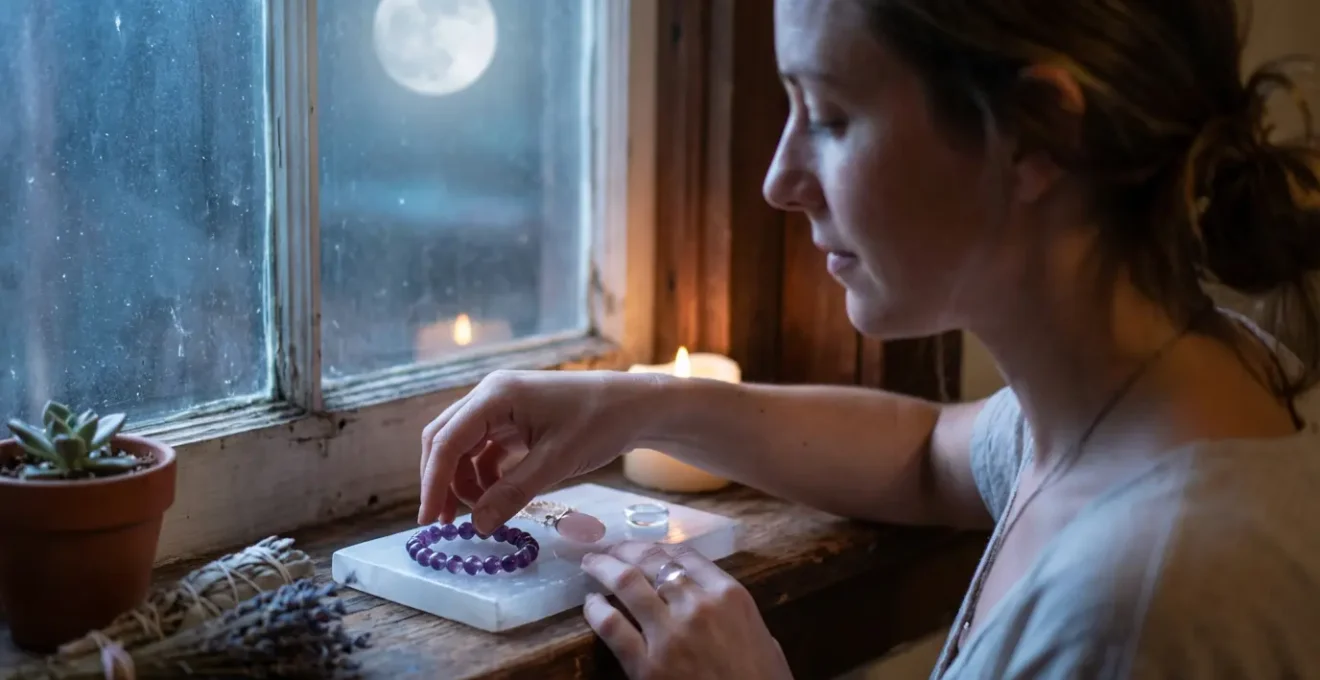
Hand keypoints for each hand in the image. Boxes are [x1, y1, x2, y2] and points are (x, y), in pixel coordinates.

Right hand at [418, 370, 659, 531]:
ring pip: (462, 446)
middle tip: (441, 523)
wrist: (634, 405)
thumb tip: (477, 526)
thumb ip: (513, 494)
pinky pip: (484, 449)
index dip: (434, 483)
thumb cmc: (599, 424)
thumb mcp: (556, 463)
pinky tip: (494, 499)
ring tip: (477, 515)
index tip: (429, 521)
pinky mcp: (513, 418)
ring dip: (462, 481)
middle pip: (445, 440)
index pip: (447, 442)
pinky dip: (483, 475)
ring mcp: (501, 405)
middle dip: (440, 482)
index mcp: (496, 395)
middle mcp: (491, 394)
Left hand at [581, 541, 792, 679]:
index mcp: (729, 595)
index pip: (685, 555)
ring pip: (626, 583)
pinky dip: (595, 609)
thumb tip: (716, 603)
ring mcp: (669, 633)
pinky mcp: (645, 665)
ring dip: (604, 568)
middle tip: (609, 549)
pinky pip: (611, 625)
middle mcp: (696, 605)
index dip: (658, 546)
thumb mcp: (762, 637)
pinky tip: (591, 603)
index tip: (644, 547)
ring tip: (591, 563)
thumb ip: (734, 613)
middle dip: (626, 550)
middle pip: (651, 562)